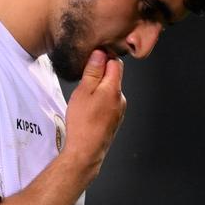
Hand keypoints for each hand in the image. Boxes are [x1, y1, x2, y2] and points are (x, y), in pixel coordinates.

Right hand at [62, 48, 124, 174]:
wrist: (86, 151)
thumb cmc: (83, 123)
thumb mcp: (83, 92)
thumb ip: (93, 71)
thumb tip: (100, 54)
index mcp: (114, 88)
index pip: (115, 62)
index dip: (103, 57)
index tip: (90, 61)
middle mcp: (121, 98)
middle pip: (114, 76)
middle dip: (100, 74)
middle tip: (83, 81)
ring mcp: (119, 110)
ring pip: (110, 90)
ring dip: (99, 89)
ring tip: (84, 99)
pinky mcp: (115, 119)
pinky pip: (109, 103)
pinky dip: (100, 101)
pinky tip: (89, 110)